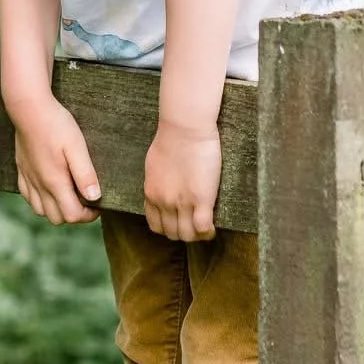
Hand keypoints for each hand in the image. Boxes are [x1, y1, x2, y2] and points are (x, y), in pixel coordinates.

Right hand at [10, 95, 101, 224]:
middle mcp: (39, 185)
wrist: (29, 108)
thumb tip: (95, 197)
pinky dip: (40, 200)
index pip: (72, 216)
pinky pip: (28, 197)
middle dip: (73, 214)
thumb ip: (85, 174)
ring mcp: (28, 178)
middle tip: (85, 200)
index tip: (98, 204)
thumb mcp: (77, 147)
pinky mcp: (21, 170)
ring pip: (40, 211)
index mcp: (54, 182)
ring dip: (56, 209)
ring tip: (68, 194)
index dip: (88, 215)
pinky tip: (49, 188)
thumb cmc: (55, 125)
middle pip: (56, 218)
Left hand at [144, 119, 221, 240]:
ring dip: (196, 235)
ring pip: (187, 235)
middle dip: (183, 233)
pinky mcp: (201, 200)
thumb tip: (162, 188)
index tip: (179, 223)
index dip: (168, 228)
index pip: (155, 225)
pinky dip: (207, 232)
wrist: (185, 128)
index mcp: (151, 193)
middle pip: (172, 234)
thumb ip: (157, 182)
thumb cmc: (171, 138)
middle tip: (194, 227)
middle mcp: (163, 202)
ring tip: (205, 229)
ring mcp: (181, 203)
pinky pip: (202, 228)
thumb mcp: (154, 166)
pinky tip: (212, 227)